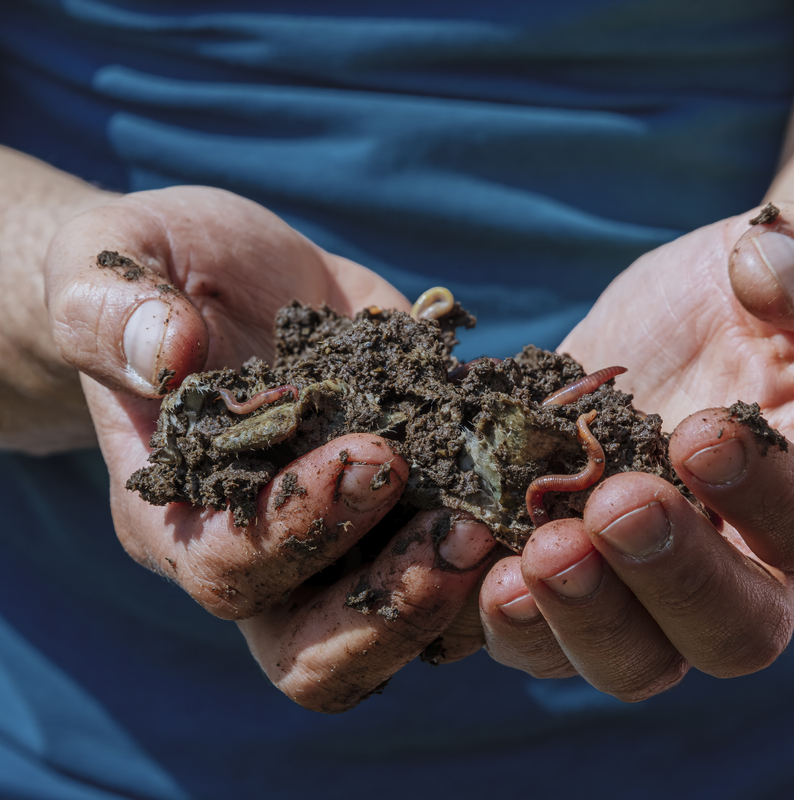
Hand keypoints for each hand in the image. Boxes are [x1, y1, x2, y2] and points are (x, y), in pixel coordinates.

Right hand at [44, 186, 496, 711]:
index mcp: (179, 518)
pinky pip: (469, 564)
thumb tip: (167, 354)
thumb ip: (112, 309)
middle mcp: (266, 559)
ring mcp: (350, 546)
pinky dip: (517, 539)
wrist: (230, 280)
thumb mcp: (114, 263)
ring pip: (406, 633)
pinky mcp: (417, 510)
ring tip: (523, 526)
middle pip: (319, 650)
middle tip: (465, 532)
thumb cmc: (158, 276)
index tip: (373, 457)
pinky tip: (561, 486)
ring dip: (467, 592)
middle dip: (395, 604)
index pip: (230, 571)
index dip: (299, 531)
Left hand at [476, 199, 793, 699]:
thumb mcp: (793, 256)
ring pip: (627, 660)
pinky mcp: (557, 586)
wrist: (677, 343)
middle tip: (612, 509)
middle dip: (667, 581)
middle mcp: (742, 574)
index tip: (701, 434)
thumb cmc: (746, 304)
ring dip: (574, 622)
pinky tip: (451, 557)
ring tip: (525, 560)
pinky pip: (528, 633)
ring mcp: (644, 596)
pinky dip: (486, 613)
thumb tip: (774, 276)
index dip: (766, 493)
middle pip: (729, 633)